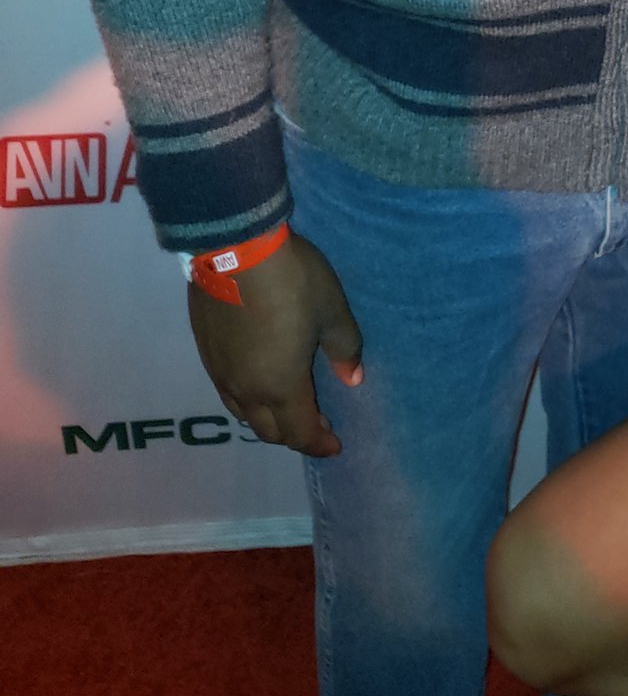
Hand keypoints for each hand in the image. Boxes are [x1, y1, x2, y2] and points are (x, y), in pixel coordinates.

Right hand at [187, 230, 362, 456]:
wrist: (234, 249)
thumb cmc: (292, 282)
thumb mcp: (331, 312)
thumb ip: (344, 349)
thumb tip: (353, 379)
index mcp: (280, 386)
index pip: (300, 432)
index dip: (319, 444)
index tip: (335, 446)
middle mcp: (246, 389)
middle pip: (268, 430)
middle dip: (294, 435)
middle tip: (315, 426)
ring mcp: (220, 371)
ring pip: (242, 412)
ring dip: (267, 418)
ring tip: (286, 406)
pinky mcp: (204, 351)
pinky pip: (227, 390)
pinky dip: (247, 398)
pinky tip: (257, 379)